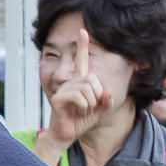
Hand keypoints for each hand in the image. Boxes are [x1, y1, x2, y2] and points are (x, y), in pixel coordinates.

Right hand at [45, 26, 110, 144]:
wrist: (67, 134)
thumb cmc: (81, 120)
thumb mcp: (100, 110)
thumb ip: (106, 100)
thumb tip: (107, 91)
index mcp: (80, 82)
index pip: (82, 61)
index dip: (82, 46)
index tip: (83, 31)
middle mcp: (71, 82)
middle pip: (92, 79)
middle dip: (97, 95)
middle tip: (90, 107)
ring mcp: (63, 89)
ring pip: (87, 88)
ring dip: (90, 103)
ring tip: (83, 111)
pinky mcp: (58, 98)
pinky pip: (79, 97)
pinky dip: (84, 107)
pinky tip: (77, 112)